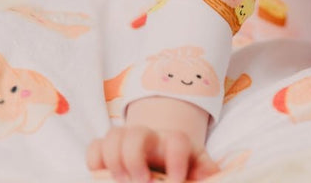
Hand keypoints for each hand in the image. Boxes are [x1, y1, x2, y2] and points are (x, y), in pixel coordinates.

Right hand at [86, 125, 218, 181]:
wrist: (159, 150)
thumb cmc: (179, 161)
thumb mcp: (194, 163)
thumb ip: (204, 169)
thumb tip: (216, 175)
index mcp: (173, 141)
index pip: (176, 141)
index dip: (176, 160)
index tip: (176, 181)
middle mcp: (148, 137)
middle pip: (137, 134)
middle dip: (134, 158)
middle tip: (141, 182)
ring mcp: (126, 140)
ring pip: (113, 137)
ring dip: (114, 160)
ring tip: (120, 181)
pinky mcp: (106, 149)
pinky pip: (94, 147)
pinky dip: (95, 160)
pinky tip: (101, 174)